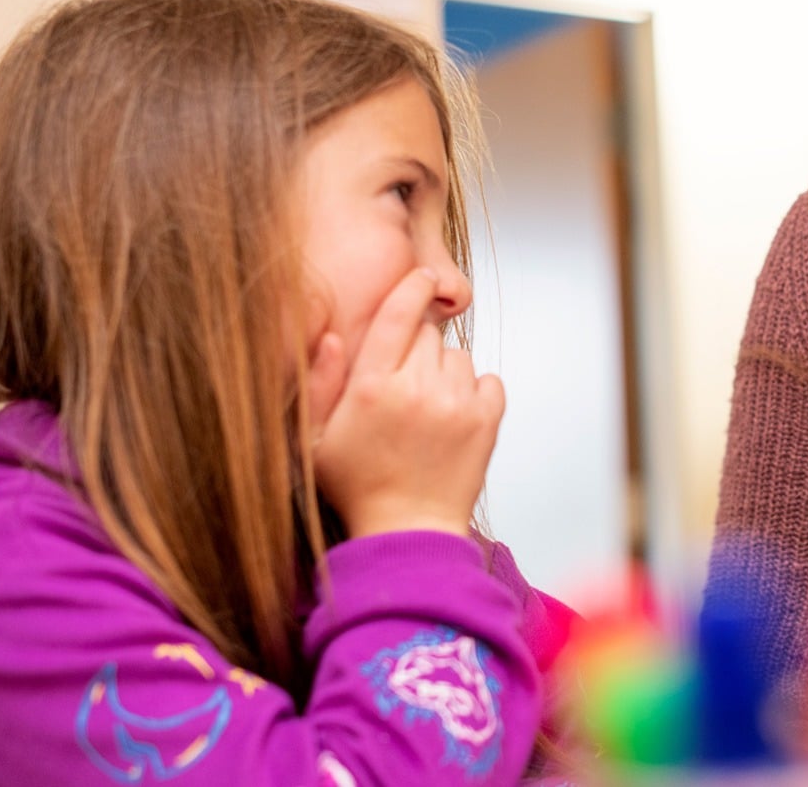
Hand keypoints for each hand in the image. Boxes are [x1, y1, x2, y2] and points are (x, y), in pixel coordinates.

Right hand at [305, 268, 505, 538]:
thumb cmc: (358, 485)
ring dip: (445, 373)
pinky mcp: (487, 422)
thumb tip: (333, 333)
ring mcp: (456, 405)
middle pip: (428, 333)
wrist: (409, 530)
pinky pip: (490, 381)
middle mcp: (417, 389)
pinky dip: (475, 393)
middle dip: (416, 348)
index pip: (398, 314)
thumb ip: (320, 382)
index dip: (411, 288)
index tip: (421, 277)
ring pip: (458, 357)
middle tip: (403, 385)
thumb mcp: (317, 438)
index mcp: (372, 387)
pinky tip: (453, 417)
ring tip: (426, 409)